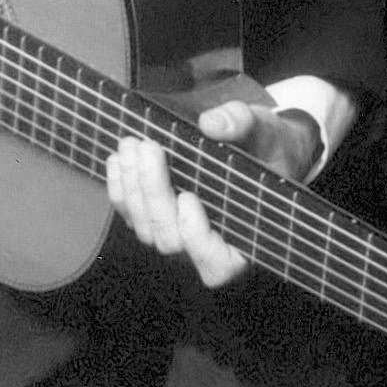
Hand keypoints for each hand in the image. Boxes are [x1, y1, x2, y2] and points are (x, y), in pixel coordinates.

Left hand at [106, 86, 321, 290]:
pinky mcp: (158, 219)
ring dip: (133, 188)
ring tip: (131, 146)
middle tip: (148, 148)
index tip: (189, 197)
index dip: (197, 236)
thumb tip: (212, 123)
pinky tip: (118, 160)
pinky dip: (121, 188)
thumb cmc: (269, 147)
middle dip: (154, 192)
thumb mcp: (266, 130)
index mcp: (244, 237)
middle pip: (170, 239)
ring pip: (146, 229)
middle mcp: (207, 246)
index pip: (216, 263)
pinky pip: (132, 215)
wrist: (260, 147)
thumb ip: (244, 125)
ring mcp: (179, 235)